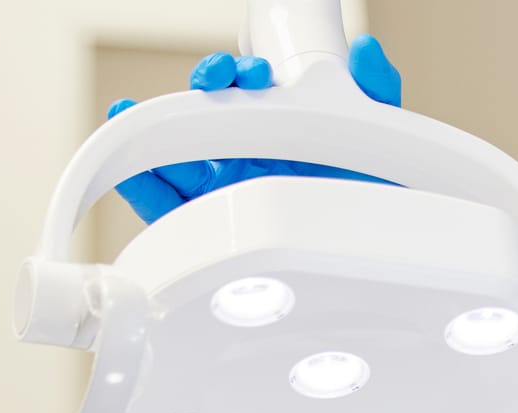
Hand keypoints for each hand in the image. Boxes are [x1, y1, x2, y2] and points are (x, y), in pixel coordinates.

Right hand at [108, 35, 403, 223]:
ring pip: (178, 158)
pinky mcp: (216, 233)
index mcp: (278, 133)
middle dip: (203, 94)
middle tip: (218, 84)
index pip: (242, 94)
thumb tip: (367, 51)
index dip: (236, 76)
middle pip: (205, 120)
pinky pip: (169, 212)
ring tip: (133, 114)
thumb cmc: (381, 201)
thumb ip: (376, 89)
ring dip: (156, 131)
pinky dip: (142, 186)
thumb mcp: (383, 139)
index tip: (249, 72)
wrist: (388, 256)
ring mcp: (228, 194)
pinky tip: (129, 167)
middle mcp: (248, 160)